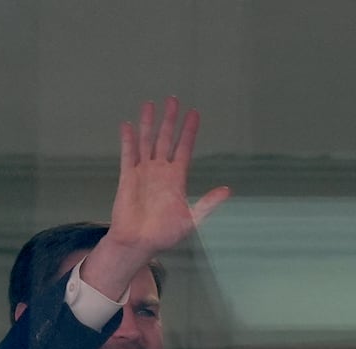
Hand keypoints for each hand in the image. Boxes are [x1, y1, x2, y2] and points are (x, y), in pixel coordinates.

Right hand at [82, 98, 230, 298]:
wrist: (139, 243)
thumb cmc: (165, 234)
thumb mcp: (192, 219)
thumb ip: (208, 203)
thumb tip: (227, 190)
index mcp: (177, 178)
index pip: (184, 148)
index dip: (189, 131)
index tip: (195, 114)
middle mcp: (160, 171)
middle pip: (165, 139)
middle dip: (170, 120)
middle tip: (174, 99)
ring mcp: (143, 172)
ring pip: (146, 141)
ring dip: (148, 123)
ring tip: (150, 104)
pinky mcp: (128, 177)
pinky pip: (128, 155)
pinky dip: (128, 140)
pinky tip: (127, 125)